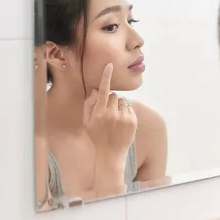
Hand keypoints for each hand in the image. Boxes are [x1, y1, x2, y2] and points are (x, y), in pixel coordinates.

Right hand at [83, 63, 137, 197]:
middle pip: (114, 96)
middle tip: (107, 113)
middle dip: (111, 101)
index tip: (110, 65)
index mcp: (99, 113)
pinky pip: (129, 108)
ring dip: (119, 107)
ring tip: (115, 120)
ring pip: (122, 101)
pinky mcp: (132, 121)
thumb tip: (95, 90)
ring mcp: (123, 118)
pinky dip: (126, 113)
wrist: (111, 153)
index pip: (104, 91)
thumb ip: (89, 104)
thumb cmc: (96, 136)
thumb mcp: (87, 122)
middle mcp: (111, 114)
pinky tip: (121, 124)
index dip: (106, 77)